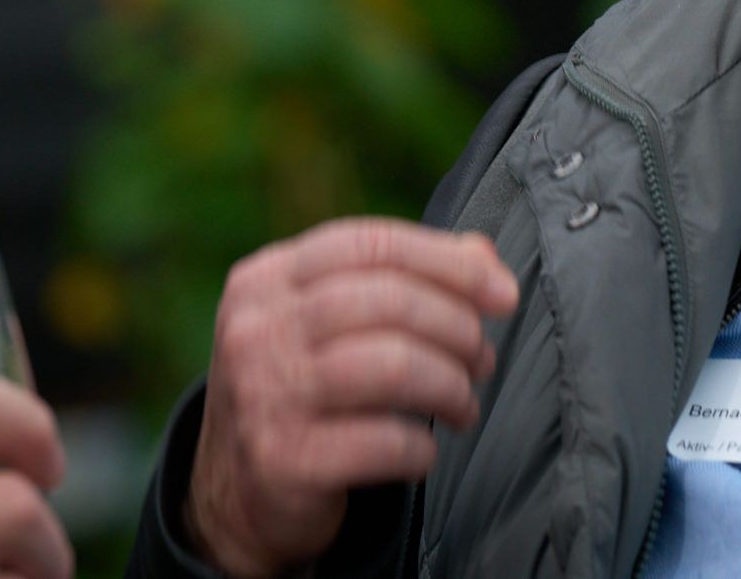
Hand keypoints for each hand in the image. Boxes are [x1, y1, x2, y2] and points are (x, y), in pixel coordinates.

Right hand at [185, 219, 519, 578]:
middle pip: (388, 301)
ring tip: (463, 405)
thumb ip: (405, 279)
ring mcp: (261, 395)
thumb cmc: (306, 390)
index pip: (371, 244)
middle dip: (458, 328)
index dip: (449, 263)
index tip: (504, 294)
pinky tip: (425, 452)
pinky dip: (422, 448)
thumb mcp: (333, 323)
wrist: (236, 496)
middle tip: (483, 360)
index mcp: (267, 278)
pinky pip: (384, 441)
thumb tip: (483, 256)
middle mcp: (255, 329)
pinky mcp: (281, 460)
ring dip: (450, 386)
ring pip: (393, 366)